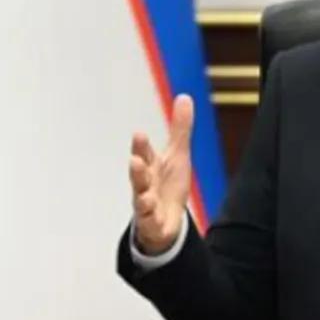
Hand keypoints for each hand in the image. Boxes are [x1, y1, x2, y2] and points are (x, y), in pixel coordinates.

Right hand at [129, 94, 193, 254]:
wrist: (165, 220)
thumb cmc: (168, 184)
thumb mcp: (178, 155)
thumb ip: (180, 128)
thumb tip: (184, 96)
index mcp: (150, 167)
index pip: (145, 154)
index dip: (141, 146)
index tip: (139, 134)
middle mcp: (145, 185)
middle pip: (139, 176)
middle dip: (137, 169)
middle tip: (135, 160)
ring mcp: (146, 205)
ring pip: (141, 200)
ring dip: (142, 197)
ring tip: (145, 195)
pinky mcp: (151, 223)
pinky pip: (149, 222)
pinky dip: (150, 218)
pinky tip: (151, 214)